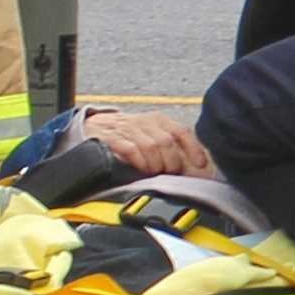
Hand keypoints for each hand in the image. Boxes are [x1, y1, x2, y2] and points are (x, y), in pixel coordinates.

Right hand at [86, 109, 215, 180]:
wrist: (94, 127)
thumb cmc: (128, 136)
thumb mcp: (151, 136)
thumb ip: (172, 150)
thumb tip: (197, 170)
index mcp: (158, 121)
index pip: (181, 131)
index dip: (193, 148)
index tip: (201, 164)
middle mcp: (145, 122)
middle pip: (166, 142)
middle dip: (171, 162)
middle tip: (169, 173)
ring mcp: (128, 129)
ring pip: (150, 146)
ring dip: (155, 164)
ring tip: (154, 172)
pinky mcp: (112, 138)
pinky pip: (131, 149)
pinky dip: (139, 161)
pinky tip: (140, 168)